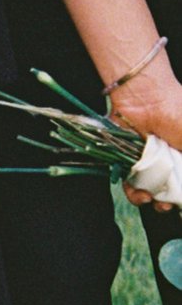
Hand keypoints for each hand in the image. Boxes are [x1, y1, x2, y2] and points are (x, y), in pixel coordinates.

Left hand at [116, 61, 181, 200]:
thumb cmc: (177, 113)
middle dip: (168, 202)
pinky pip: (129, 183)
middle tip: (166, 205)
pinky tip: (140, 194)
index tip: (181, 203)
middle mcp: (167, 161)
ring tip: (152, 199)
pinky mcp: (127, 161)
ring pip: (149, 191)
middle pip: (168, 191)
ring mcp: (147, 163)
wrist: (146, 98)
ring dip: (150, 200)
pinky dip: (133, 192)